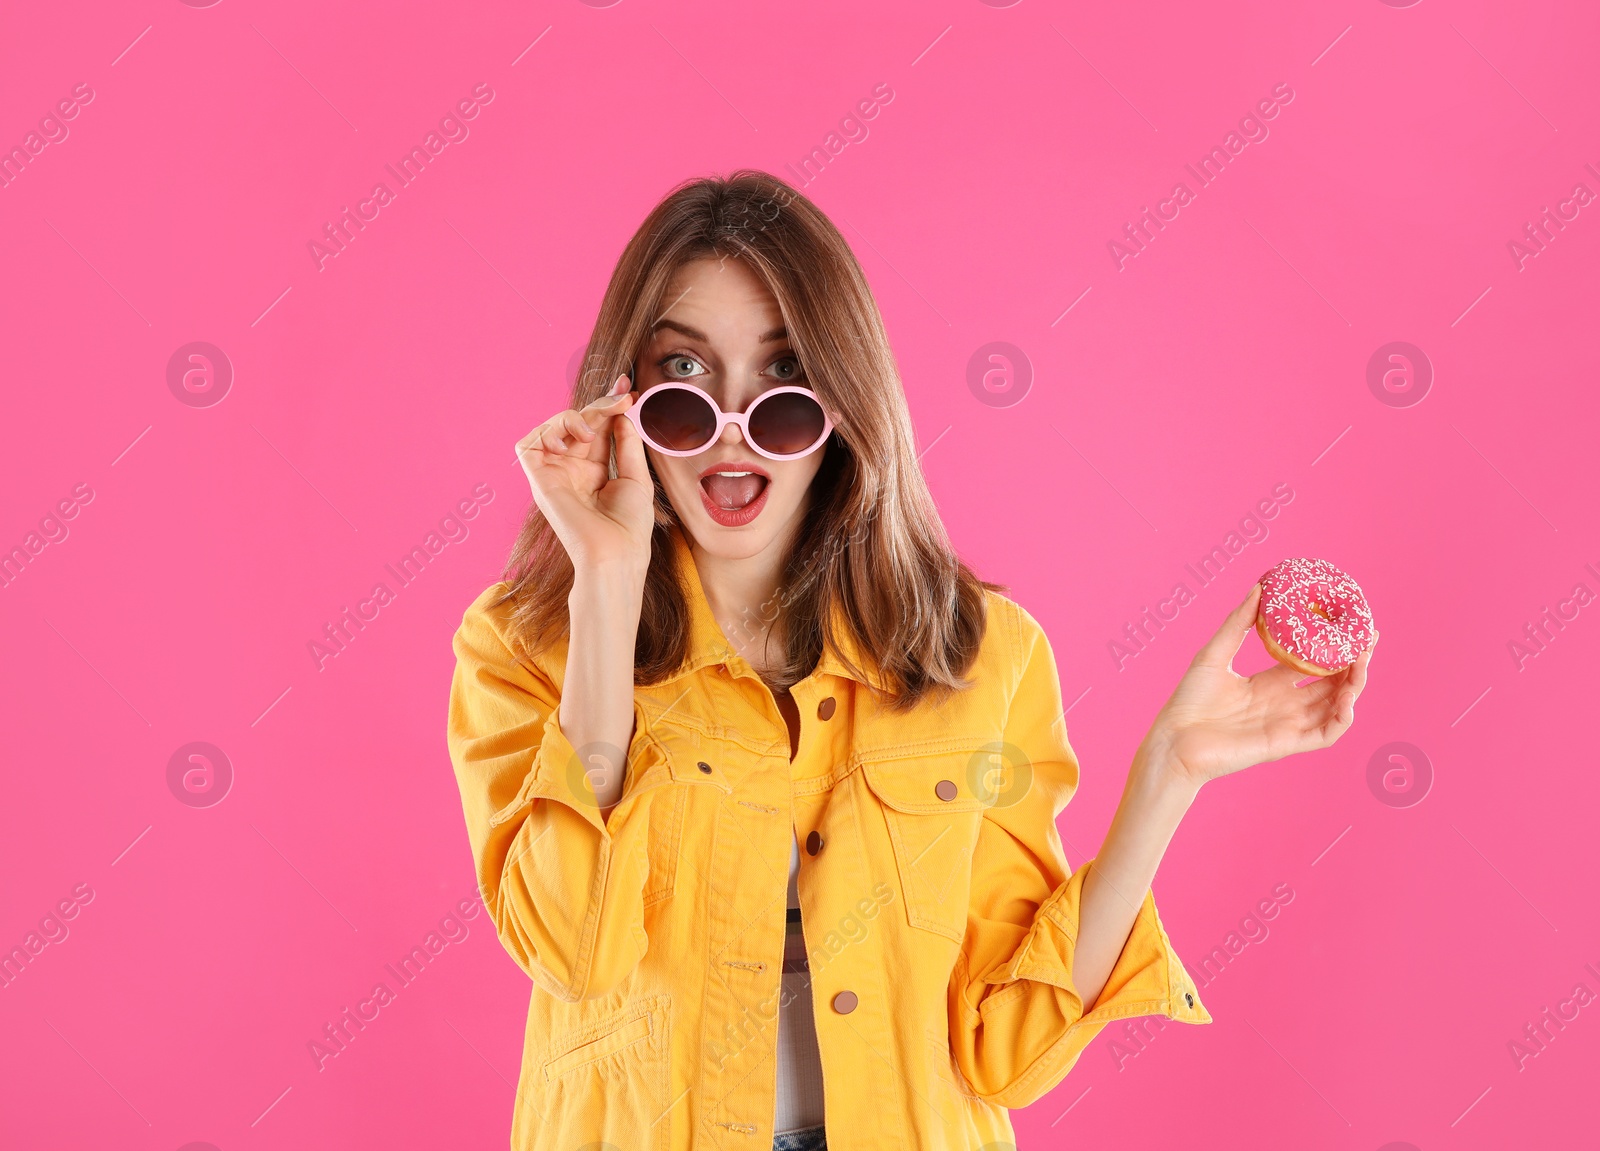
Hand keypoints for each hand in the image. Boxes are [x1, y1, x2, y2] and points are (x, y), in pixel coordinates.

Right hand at [515, 375, 653, 572]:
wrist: (615, 553)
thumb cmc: (629, 525)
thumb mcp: (635, 477)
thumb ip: (626, 443)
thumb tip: (622, 413)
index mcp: (594, 471)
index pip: (597, 429)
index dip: (609, 406)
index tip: (629, 389)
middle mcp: (572, 470)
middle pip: (578, 423)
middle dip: (599, 406)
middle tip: (622, 400)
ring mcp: (554, 474)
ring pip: (552, 427)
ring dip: (572, 417)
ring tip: (592, 431)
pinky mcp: (538, 480)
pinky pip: (529, 444)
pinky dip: (547, 433)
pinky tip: (570, 444)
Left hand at [1140, 582, 1376, 790]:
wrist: (1173, 740)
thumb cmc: (1188, 701)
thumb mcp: (1214, 653)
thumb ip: (1238, 623)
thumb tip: (1258, 587)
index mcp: (1269, 684)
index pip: (1312, 665)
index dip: (1333, 649)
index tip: (1351, 626)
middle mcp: (1284, 704)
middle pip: (1331, 684)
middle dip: (1354, 664)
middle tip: (1367, 640)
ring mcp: (1288, 725)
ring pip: (1335, 707)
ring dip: (1354, 687)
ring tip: (1362, 663)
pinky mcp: (1286, 744)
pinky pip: (1325, 734)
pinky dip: (1342, 719)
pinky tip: (1348, 698)